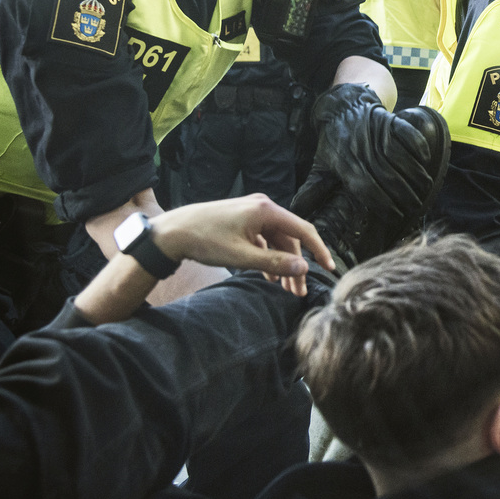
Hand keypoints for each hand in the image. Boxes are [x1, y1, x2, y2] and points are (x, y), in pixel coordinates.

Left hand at [152, 195, 333, 296]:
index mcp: (266, 210)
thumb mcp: (242, 256)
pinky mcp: (241, 220)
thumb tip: (304, 268)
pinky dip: (268, 257)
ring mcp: (251, 212)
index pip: (304, 230)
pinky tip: (268, 276)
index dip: (319, 250)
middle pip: (290, 238)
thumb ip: (275, 262)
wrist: (171, 232)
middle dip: (296, 265)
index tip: (328, 269)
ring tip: (284, 289)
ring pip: (276, 240)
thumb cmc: (204, 241)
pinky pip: (263, 239)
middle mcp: (262, 207)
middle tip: (298, 292)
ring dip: (282, 263)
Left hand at [308, 84, 442, 219]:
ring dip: (415, 174)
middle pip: (388, 177)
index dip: (383, 204)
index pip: (368, 189)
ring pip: (401, 158)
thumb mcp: (322, 164)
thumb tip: (297, 210)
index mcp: (347, 165)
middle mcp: (363, 151)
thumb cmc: (334, 140)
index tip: (395, 216)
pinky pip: (407, 134)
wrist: (343, 105)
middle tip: (415, 207)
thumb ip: (313, 189)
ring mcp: (378, 135)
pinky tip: (426, 159)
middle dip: (404, 194)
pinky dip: (418, 146)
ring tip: (424, 187)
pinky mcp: (389, 121)